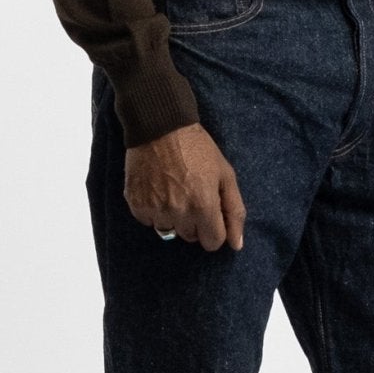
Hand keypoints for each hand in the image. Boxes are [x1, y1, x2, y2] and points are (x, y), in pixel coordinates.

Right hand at [124, 123, 245, 250]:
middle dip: (194, 221)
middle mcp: (179, 213)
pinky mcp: (136, 204)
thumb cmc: (198, 149)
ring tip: (173, 190)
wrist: (161, 128)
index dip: (215, 229)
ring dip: (173, 216)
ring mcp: (155, 210)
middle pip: (190, 237)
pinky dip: (153, 210)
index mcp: (204, 207)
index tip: (211, 213)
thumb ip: (234, 211)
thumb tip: (236, 245)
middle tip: (191, 195)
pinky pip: (148, 221)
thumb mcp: (225, 175)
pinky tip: (157, 188)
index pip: (212, 243)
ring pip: (168, 230)